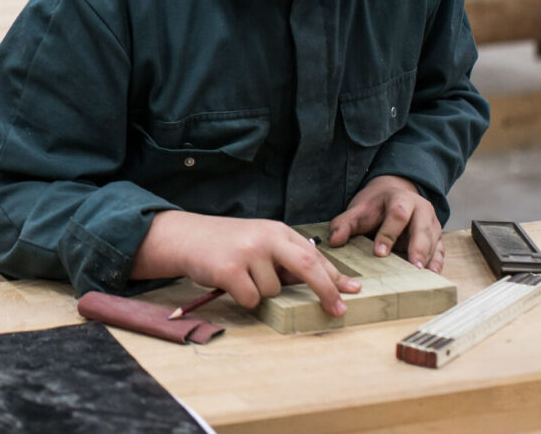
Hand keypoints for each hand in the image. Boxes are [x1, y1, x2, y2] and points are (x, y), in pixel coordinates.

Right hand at [132, 211, 360, 315]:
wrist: (188, 237)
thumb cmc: (228, 242)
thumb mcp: (260, 241)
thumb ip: (286, 256)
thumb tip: (323, 280)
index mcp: (277, 230)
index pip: (314, 255)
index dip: (334, 276)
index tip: (352, 291)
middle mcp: (266, 237)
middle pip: (308, 266)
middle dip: (326, 290)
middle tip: (338, 310)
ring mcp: (249, 252)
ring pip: (274, 291)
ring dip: (262, 292)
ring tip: (243, 275)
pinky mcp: (230, 270)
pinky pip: (251, 299)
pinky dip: (243, 298)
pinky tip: (230, 282)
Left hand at [327, 174, 444, 272]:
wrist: (393, 196)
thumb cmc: (375, 205)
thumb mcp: (359, 209)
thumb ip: (345, 223)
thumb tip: (334, 241)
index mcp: (400, 198)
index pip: (398, 214)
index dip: (388, 233)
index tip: (379, 253)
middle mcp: (421, 209)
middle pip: (422, 228)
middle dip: (418, 248)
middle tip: (413, 267)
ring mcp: (432, 224)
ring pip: (433, 241)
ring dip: (428, 260)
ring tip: (422, 279)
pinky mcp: (437, 238)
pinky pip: (440, 251)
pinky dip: (437, 264)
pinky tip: (432, 277)